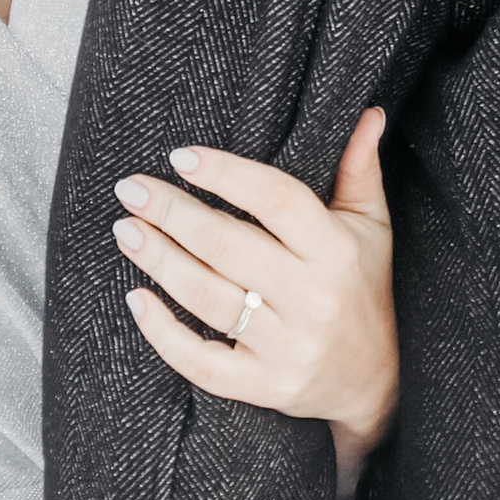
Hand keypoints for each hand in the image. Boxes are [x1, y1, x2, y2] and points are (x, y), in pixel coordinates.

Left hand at [113, 108, 396, 491]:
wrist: (374, 382)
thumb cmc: (362, 289)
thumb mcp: (371, 228)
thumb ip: (360, 170)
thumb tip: (369, 113)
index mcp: (336, 252)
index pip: (276, 200)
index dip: (225, 174)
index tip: (180, 156)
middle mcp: (313, 299)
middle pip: (228, 246)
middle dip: (171, 213)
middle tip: (131, 189)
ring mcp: (287, 347)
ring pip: (208, 298)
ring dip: (158, 260)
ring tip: (126, 229)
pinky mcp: (264, 386)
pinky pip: (202, 363)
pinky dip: (163, 333)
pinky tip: (136, 299)